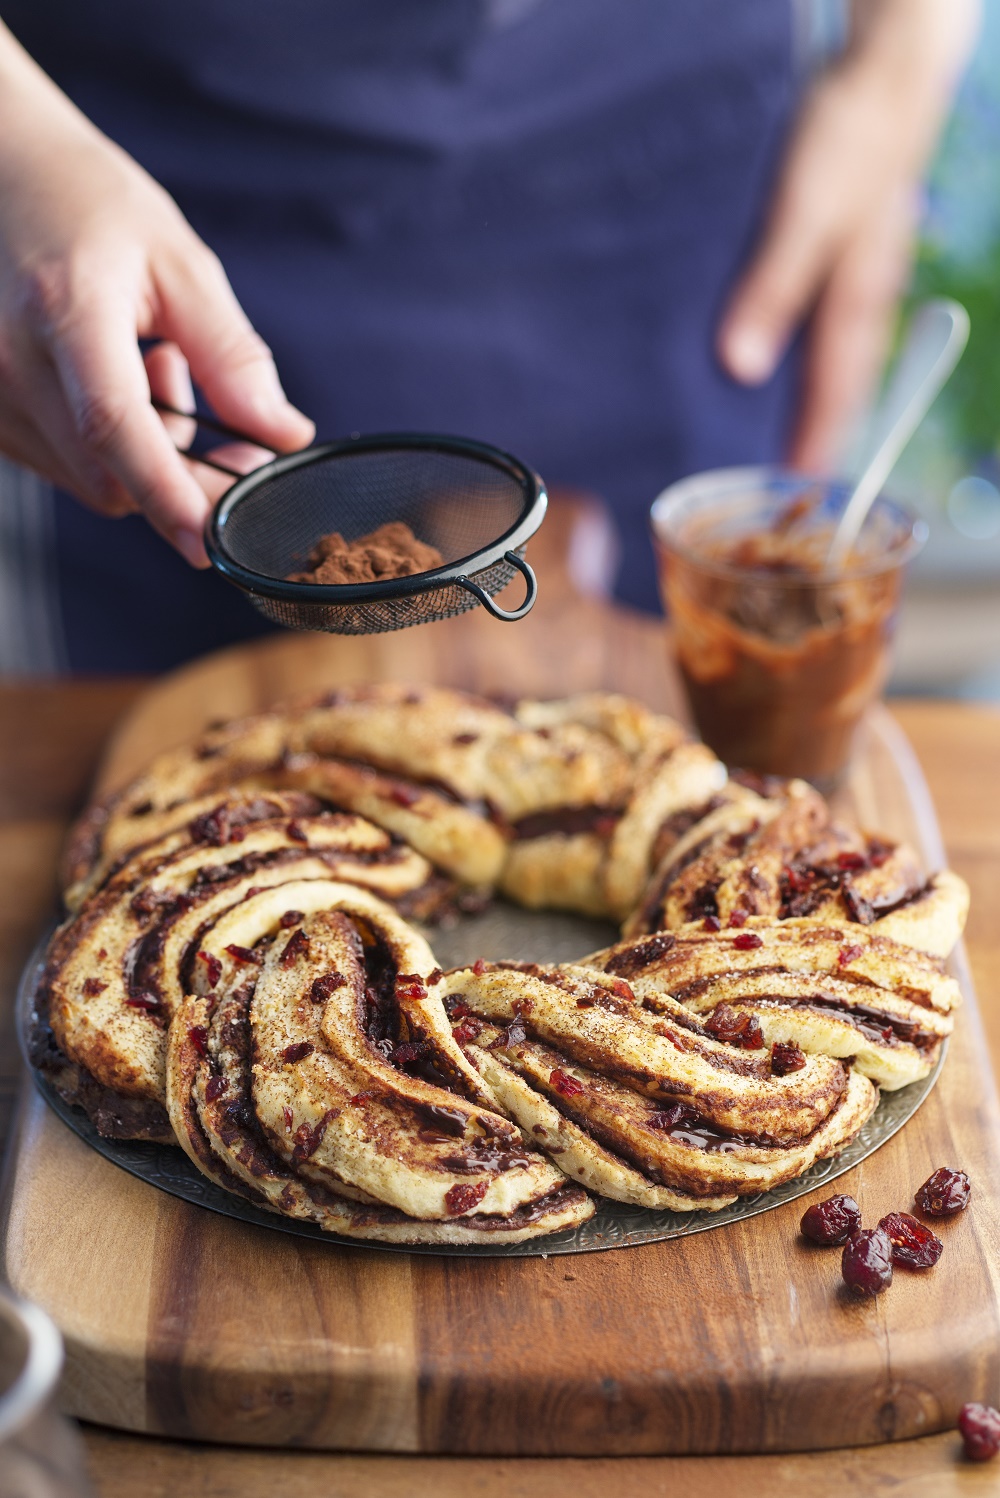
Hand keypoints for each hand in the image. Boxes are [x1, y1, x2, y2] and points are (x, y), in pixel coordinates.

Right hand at [0, 22, 313, 564]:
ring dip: (146, 457)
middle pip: (108, 475)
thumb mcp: (179, 262)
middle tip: (231, 432)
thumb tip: (282, 434)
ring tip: (159, 370)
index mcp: (65, 313)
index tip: (209, 543)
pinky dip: (109, 450)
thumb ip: (232, 355)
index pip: (114, 428)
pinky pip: (63, 465)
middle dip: (183, 478)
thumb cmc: (89, 203)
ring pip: (88, 480)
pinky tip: (121, 382)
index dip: (166, 494)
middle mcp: (10, 362)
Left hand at [717, 0, 979, 472]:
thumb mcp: (805, 215)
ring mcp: (854, 270)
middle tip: (780, 477)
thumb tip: (742, 367)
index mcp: (858, 302)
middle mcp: (860, 296)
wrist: (885, 68)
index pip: (834, 396)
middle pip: (837, 382)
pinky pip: (820, 315)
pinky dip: (799, 345)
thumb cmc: (849, 136)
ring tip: (770, 427)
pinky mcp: (840, 244)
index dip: (811, 444)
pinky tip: (769, 349)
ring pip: (831, 351)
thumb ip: (773, 290)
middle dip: (811, 430)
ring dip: (804, 391)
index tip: (788, 488)